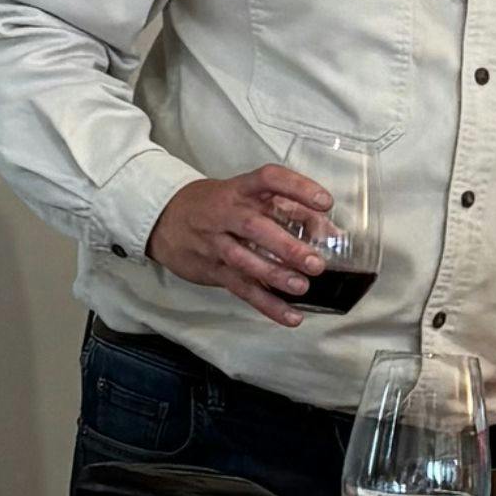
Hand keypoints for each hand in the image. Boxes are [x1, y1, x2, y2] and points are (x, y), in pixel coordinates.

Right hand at [147, 166, 331, 325]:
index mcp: (240, 189)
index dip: (298, 188)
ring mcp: (216, 243)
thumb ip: (289, 211)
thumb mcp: (246, 197)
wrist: (164, 218)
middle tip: (315, 263)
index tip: (325, 202)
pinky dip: (266, 304)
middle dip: (286, 246)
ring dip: (274, 275)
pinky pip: (240, 288)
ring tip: (302, 287)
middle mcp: (226, 213)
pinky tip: (290, 316)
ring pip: (243, 261)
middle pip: (254, 228)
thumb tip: (331, 233)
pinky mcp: (212, 270)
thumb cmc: (217, 205)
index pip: (269, 180)